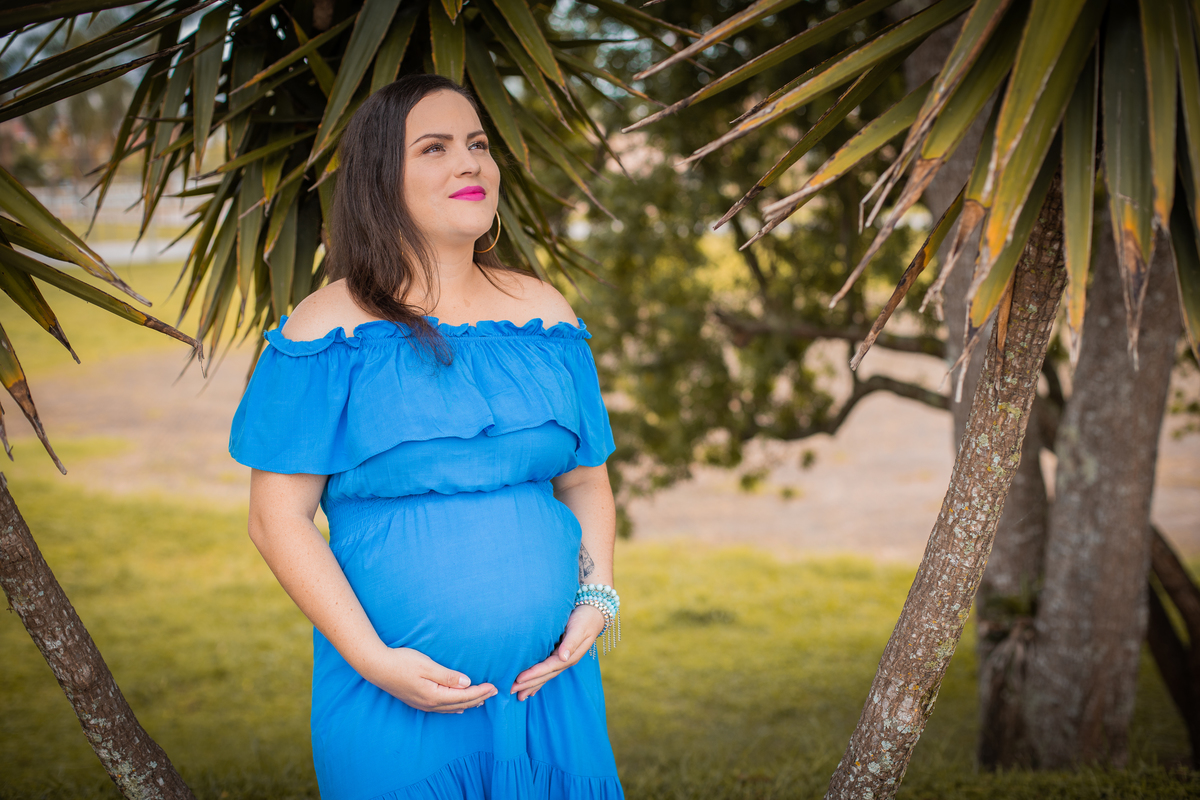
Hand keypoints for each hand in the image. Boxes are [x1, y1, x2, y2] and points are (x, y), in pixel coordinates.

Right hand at [359, 646, 496, 712]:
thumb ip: (448, 676)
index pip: (464, 696)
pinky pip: (442, 708)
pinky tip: (458, 707)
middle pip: (460, 704)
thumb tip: (467, 683)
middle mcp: (430, 704)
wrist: (377, 667)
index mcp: (434, 695)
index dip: (480, 692)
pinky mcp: (418, 701)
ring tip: (482, 700)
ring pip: (451, 708)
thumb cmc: (401, 662)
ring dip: (468, 704)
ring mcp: (423, 704)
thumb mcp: (427, 666)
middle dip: (478, 698)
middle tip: (494, 692)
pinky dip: (454, 707)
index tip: (494, 687)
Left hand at [510, 604, 604, 700]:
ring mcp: (563, 660)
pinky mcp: (559, 655)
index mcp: (569, 656)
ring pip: (546, 676)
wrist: (593, 614)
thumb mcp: (579, 628)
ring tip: (519, 695)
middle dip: (528, 684)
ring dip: (532, 685)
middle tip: (510, 690)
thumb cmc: (584, 619)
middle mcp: (565, 660)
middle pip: (545, 675)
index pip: (548, 668)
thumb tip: (563, 657)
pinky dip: (539, 680)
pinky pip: (547, 671)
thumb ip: (571, 643)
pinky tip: (532, 689)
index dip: (534, 674)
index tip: (518, 679)